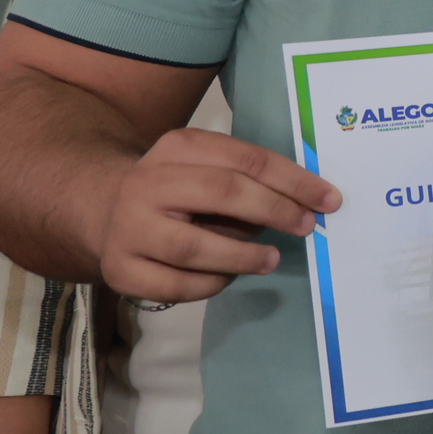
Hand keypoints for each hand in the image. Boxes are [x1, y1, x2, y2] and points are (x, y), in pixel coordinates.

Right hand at [96, 127, 340, 302]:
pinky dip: (210, 284)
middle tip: (306, 226)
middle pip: (222, 193)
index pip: (247, 160)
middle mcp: (146, 183)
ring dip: (242, 256)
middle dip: (274, 210)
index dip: (294, 181)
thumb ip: (251, 180)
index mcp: (178, 148)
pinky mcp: (119, 270)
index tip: (329, 200)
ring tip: (269, 259)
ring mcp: (127, 228)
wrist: (103, 208)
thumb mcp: (210, 168)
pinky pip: (174, 286)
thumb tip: (310, 204)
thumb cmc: (179, 189)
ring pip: (192, 247)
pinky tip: (226, 276)